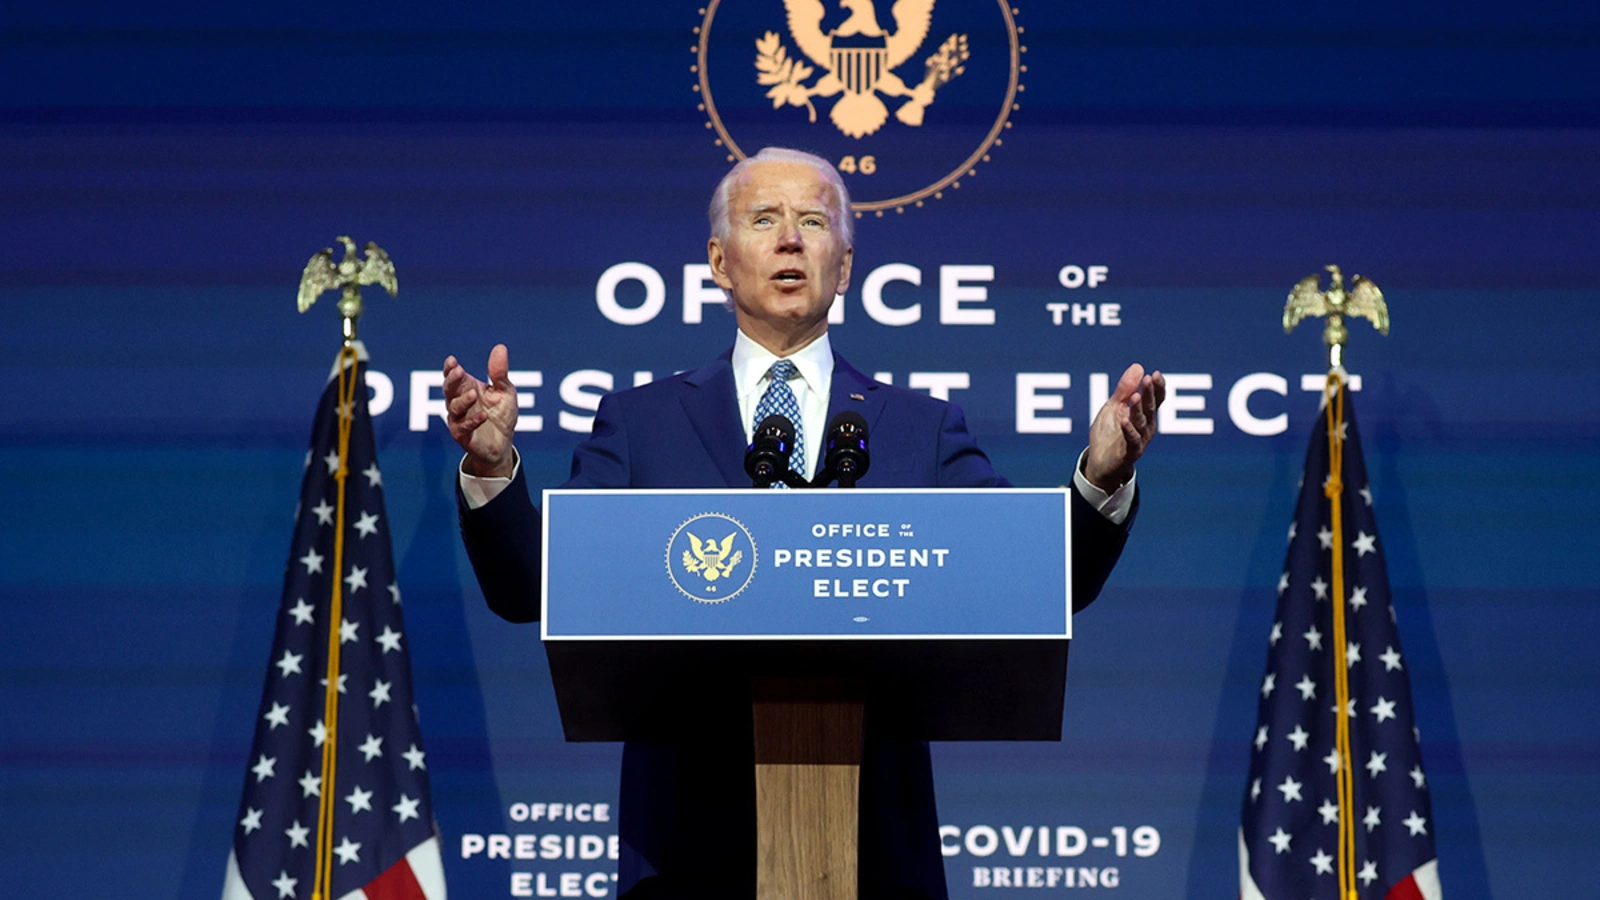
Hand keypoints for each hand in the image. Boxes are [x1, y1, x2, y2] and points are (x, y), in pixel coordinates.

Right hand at [443, 344, 517, 477]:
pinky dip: (472, 421)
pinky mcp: (463, 436)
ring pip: (454, 408)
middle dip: (452, 380)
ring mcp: (459, 419)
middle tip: (458, 371)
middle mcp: (459, 403)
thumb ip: (500, 373)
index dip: (450, 369)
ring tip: (473, 394)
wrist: (503, 445)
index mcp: (467, 388)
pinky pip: (463, 428)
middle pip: (449, 389)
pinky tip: (482, 415)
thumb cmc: (501, 415)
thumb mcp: (505, 391)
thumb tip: (500, 347)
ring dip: (462, 401)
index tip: (452, 361)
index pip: (453, 376)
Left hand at [1083, 363, 1164, 491]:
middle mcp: (1146, 427)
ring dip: (1138, 409)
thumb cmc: (1109, 433)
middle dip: (1149, 393)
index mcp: (1145, 414)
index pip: (1155, 399)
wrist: (1100, 463)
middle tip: (1149, 379)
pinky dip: (1128, 429)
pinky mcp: (1129, 452)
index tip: (1156, 374)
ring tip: (1136, 396)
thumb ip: (1125, 389)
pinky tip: (1124, 418)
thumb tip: (1138, 366)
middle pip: (1150, 408)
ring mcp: (1140, 439)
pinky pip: (1131, 440)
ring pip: (1141, 422)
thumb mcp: (1114, 407)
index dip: (1157, 387)